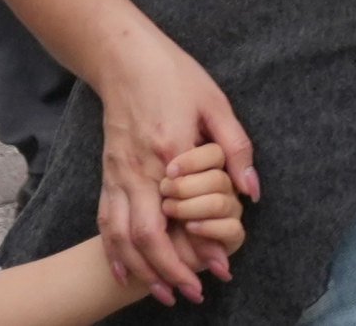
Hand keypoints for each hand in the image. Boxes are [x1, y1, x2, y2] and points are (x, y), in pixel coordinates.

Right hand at [94, 36, 256, 304]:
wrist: (126, 61)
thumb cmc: (176, 79)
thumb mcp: (217, 104)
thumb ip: (235, 149)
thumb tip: (251, 191)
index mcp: (168, 153)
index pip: (180, 217)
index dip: (199, 248)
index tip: (222, 267)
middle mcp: (137, 172)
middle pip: (146, 237)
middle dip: (170, 272)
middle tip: (194, 294)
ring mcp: (116, 176)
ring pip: (121, 238)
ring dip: (142, 271)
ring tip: (164, 294)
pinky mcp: (106, 176)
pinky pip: (105, 223)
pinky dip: (114, 253)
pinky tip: (124, 273)